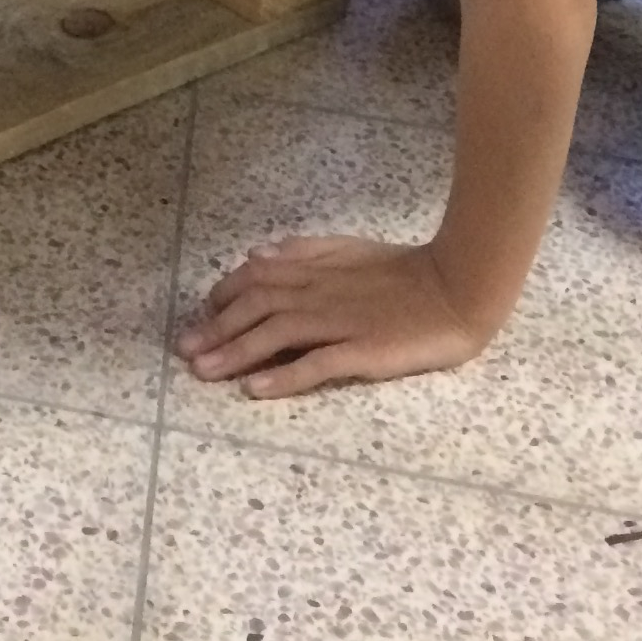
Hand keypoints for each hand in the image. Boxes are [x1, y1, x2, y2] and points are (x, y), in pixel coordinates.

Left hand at [175, 235, 491, 398]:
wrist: (457, 287)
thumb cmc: (404, 272)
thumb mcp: (348, 250)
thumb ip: (302, 252)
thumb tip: (256, 255)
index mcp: (314, 270)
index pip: (254, 280)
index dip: (222, 296)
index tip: (200, 315)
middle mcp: (317, 294)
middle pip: (255, 309)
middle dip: (215, 330)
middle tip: (184, 352)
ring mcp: (339, 324)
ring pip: (275, 336)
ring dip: (235, 354)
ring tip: (204, 372)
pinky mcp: (362, 351)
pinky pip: (316, 365)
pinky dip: (283, 376)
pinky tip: (256, 390)